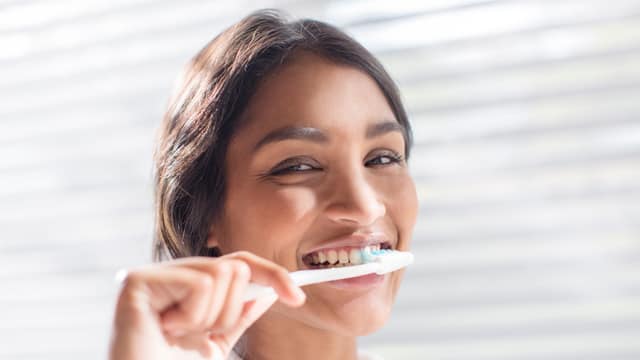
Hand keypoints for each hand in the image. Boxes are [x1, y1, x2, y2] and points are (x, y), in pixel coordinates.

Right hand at [108, 251, 305, 359]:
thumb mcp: (217, 343)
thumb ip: (239, 316)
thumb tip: (268, 292)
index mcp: (184, 286)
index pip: (238, 264)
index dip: (272, 275)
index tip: (298, 297)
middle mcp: (167, 274)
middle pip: (234, 267)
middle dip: (229, 311)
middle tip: (201, 336)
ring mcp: (149, 275)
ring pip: (220, 274)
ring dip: (210, 318)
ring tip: (181, 336)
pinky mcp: (136, 281)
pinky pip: (199, 285)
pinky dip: (193, 317)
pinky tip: (167, 331)